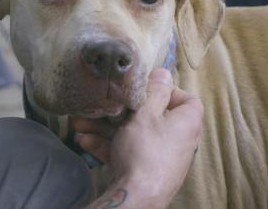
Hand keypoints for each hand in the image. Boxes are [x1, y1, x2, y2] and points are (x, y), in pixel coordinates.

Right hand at [75, 69, 203, 207]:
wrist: (138, 195)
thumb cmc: (146, 149)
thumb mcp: (147, 114)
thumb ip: (155, 92)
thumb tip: (164, 72)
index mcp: (185, 122)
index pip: (187, 99)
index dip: (168, 90)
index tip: (144, 87)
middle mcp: (176, 139)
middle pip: (149, 116)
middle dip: (120, 109)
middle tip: (103, 103)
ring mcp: (159, 155)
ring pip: (131, 134)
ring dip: (105, 127)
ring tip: (79, 122)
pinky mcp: (142, 169)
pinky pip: (125, 150)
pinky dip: (106, 145)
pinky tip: (83, 141)